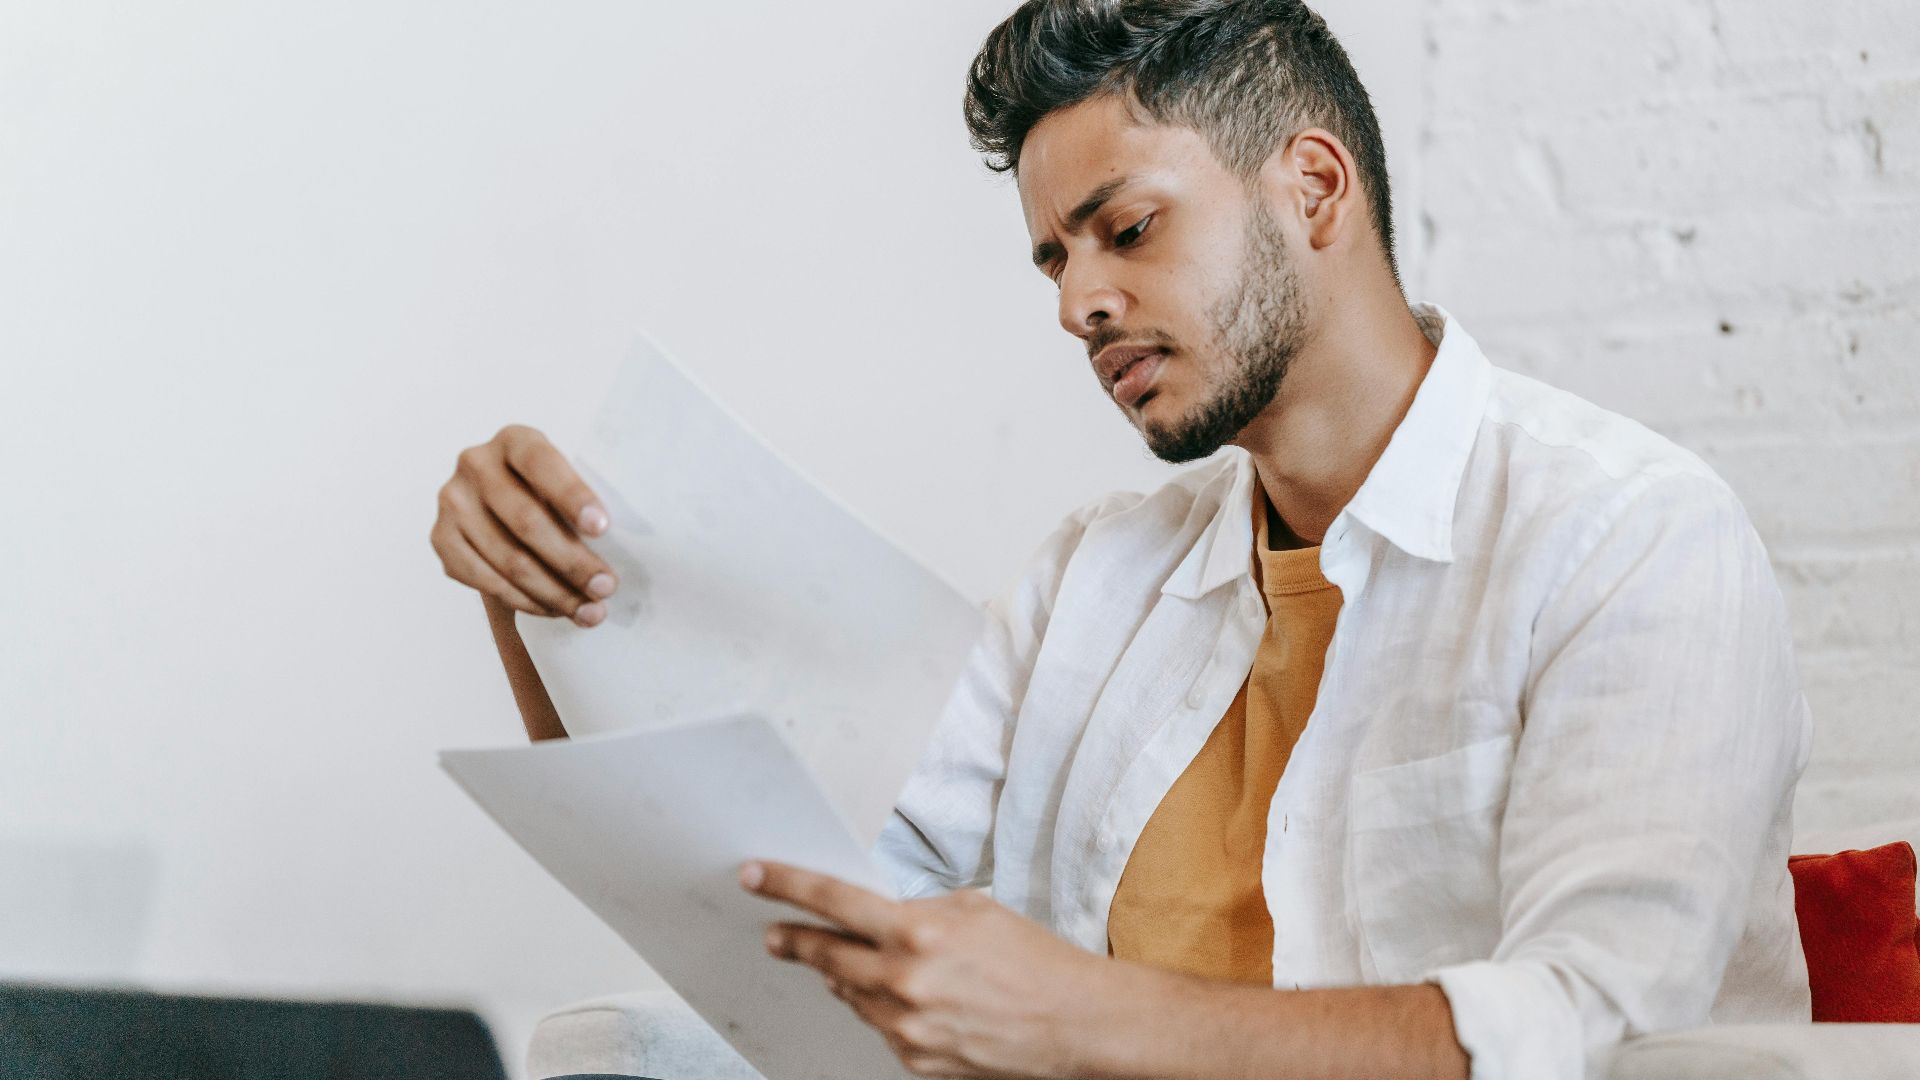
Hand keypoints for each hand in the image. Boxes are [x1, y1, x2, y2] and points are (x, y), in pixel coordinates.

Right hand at [432, 424, 617, 626]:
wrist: (498, 510)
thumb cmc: (549, 496)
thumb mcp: (566, 482)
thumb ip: (582, 503)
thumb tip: (624, 544)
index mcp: (515, 440)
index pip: (542, 464)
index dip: (573, 496)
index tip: (603, 529)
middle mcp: (475, 464)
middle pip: (526, 521)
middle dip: (572, 561)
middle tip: (606, 587)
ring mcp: (453, 502)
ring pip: (508, 559)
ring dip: (555, 592)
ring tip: (590, 611)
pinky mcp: (441, 539)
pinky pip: (487, 581)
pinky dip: (527, 601)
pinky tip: (555, 610)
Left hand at [742, 860, 1113, 1078]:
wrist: (1074, 1023)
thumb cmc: (1033, 960)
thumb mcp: (973, 910)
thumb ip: (917, 912)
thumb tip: (878, 919)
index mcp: (918, 932)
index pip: (834, 902)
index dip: (787, 886)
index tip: (756, 876)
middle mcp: (904, 982)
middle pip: (827, 956)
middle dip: (796, 941)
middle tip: (776, 935)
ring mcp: (906, 1027)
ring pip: (851, 994)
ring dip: (844, 975)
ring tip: (850, 962)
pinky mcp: (914, 1060)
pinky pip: (879, 1026)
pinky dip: (881, 1007)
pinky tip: (901, 996)